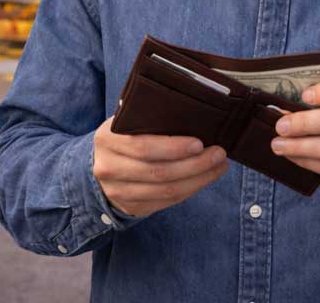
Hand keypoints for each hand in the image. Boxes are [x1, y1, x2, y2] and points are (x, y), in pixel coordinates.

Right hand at [92, 116, 229, 217]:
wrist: (100, 163)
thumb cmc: (123, 136)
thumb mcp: (126, 121)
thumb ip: (147, 116)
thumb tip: (192, 112)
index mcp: (107, 139)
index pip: (143, 147)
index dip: (174, 148)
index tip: (200, 143)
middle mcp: (108, 168)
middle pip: (158, 172)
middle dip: (195, 164)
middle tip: (219, 154)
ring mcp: (118, 192)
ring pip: (165, 191)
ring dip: (198, 179)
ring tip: (219, 166)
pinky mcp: (131, 207)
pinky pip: (166, 202)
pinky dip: (190, 190)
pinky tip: (205, 178)